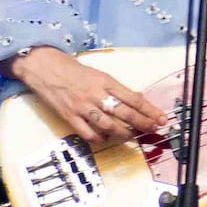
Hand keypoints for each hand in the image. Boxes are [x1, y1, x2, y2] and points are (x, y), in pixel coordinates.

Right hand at [11, 45, 166, 149]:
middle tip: (154, 129)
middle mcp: (96, 95)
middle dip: (143, 123)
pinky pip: (89, 134)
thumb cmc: (73, 70)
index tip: (161, 118)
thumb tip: (136, 103)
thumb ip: (115, 89)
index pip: (133, 98)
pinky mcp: (69, 117)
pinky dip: (101, 139)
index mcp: (106, 81)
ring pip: (109, 126)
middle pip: (125, 114)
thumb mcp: (99, 74)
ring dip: (124, 134)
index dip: (150, 110)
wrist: (44, 68)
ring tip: (132, 136)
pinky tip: (107, 139)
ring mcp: (82, 108)